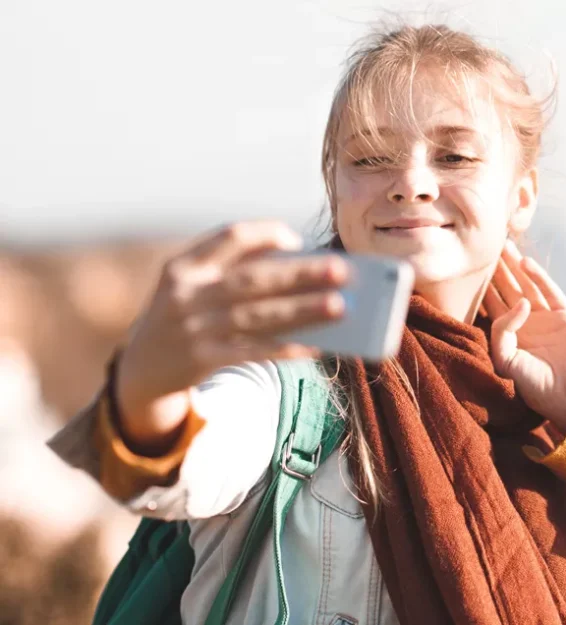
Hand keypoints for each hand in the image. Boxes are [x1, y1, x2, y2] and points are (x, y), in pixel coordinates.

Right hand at [117, 221, 348, 447]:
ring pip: (258, 317)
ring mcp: (194, 328)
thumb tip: (296, 262)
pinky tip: (316, 346)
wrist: (139, 369)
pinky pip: (254, 352)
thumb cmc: (180, 316)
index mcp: (184, 265)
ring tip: (339, 307)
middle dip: (300, 275)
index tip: (297, 241)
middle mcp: (187, 294)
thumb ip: (231, 268)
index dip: (266, 235)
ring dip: (302, 311)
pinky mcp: (203, 359)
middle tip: (341, 271)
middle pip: (253, 280)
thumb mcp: (190, 285)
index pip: (229, 237)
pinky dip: (286, 348)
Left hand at [482, 240, 565, 433]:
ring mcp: (544, 316)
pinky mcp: (563, 314)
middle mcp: (524, 320)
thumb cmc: (530, 383)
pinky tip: (525, 263)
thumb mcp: (505, 358)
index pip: (490, 302)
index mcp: (507, 332)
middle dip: (496, 269)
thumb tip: (521, 303)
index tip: (468, 267)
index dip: (481, 285)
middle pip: (506, 288)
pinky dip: (538, 276)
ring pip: (526, 284)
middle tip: (484, 246)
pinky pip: (549, 291)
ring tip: (503, 245)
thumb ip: (502, 331)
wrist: (565, 396)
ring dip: (515, 265)